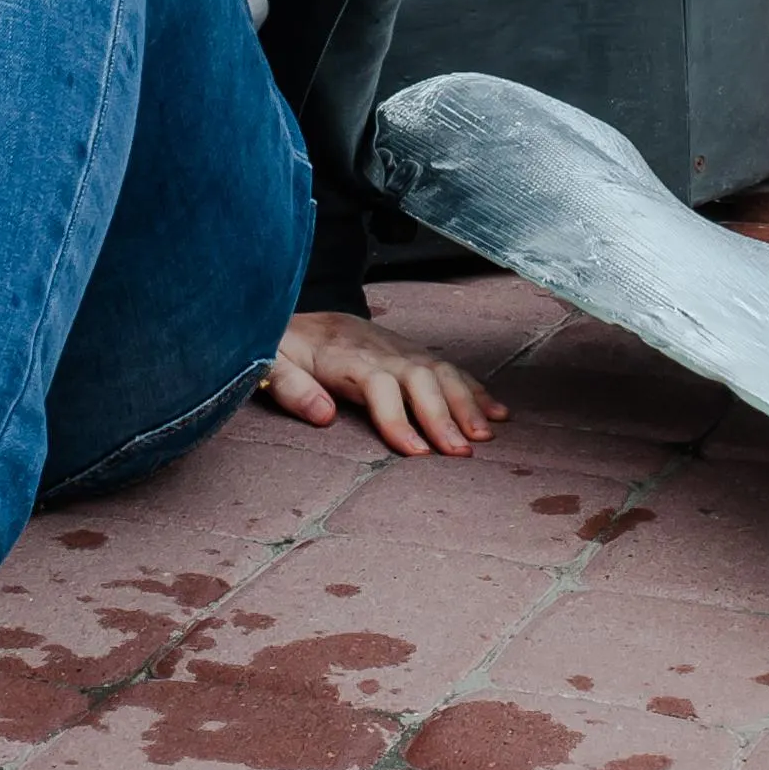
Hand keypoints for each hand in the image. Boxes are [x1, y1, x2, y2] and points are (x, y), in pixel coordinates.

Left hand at [261, 312, 509, 457]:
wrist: (303, 317)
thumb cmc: (286, 349)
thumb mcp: (271, 365)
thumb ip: (293, 389)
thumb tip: (324, 416)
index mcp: (348, 358)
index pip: (380, 387)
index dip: (399, 420)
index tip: (417, 452)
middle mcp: (383, 352)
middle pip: (421, 380)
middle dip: (445, 415)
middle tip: (463, 451)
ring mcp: (403, 350)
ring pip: (443, 373)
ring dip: (469, 403)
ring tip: (487, 435)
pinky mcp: (414, 353)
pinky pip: (450, 369)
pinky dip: (476, 390)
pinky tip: (497, 412)